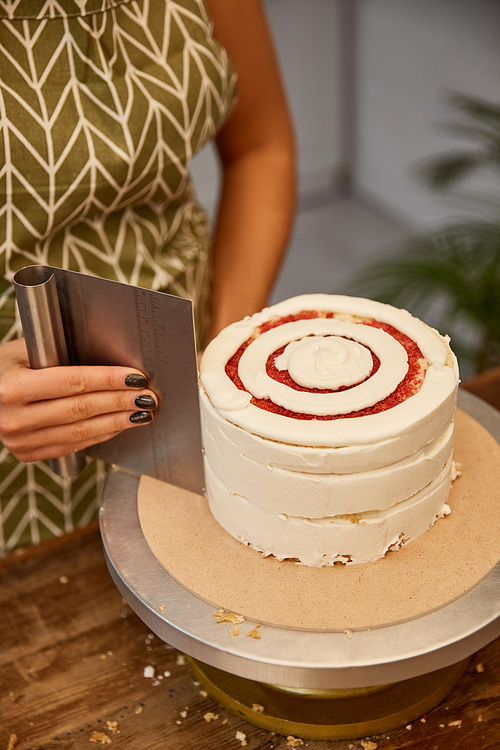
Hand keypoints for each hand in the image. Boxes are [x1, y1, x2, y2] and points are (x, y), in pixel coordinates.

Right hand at [0, 338, 157, 462]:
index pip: (72, 383)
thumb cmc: (4, 367)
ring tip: (141, 412)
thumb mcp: (24, 351)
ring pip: (80, 433)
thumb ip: (60, 356)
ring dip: (117, 422)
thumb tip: (111, 359)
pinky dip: (100, 435)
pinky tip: (119, 425)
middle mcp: (14, 418)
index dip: (108, 380)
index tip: (136, 377)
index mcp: (12, 387)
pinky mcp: (27, 454)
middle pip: (81, 409)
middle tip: (148, 396)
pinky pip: (73, 446)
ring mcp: (20, 441)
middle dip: (120, 402)